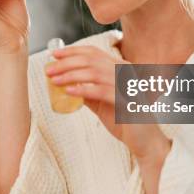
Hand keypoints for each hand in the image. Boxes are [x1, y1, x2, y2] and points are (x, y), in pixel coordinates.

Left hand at [44, 45, 170, 160]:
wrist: (145, 141)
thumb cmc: (124, 121)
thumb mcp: (101, 102)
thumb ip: (88, 91)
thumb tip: (66, 84)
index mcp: (120, 68)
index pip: (94, 52)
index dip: (72, 51)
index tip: (54, 54)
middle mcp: (125, 72)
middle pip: (91, 59)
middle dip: (67, 62)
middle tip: (49, 69)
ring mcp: (127, 85)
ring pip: (95, 72)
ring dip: (71, 75)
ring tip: (54, 80)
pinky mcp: (127, 100)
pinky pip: (101, 91)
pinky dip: (83, 89)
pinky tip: (69, 92)